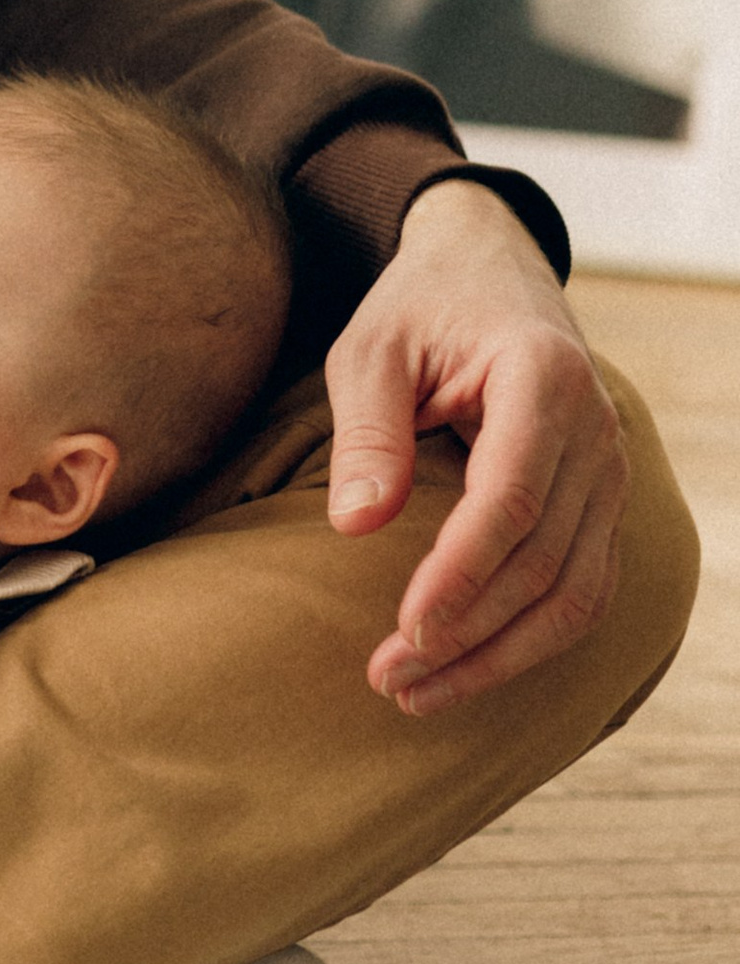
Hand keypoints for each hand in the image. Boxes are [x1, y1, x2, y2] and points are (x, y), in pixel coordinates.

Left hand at [325, 178, 628, 713]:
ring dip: (498, 655)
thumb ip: (365, 431)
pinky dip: (531, 641)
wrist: (489, 271)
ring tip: (415, 692)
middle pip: (544, 560)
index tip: (406, 628)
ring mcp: (609, 471)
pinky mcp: (601, 503)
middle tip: (387, 677)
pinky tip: (468, 671)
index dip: (462, 575)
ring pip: (574, 592)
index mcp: (544, 378)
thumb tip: (355, 526)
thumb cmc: (420, 309)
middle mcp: (595, 430)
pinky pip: (583, 590)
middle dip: (468, 633)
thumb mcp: (371, 348)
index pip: (512, 500)